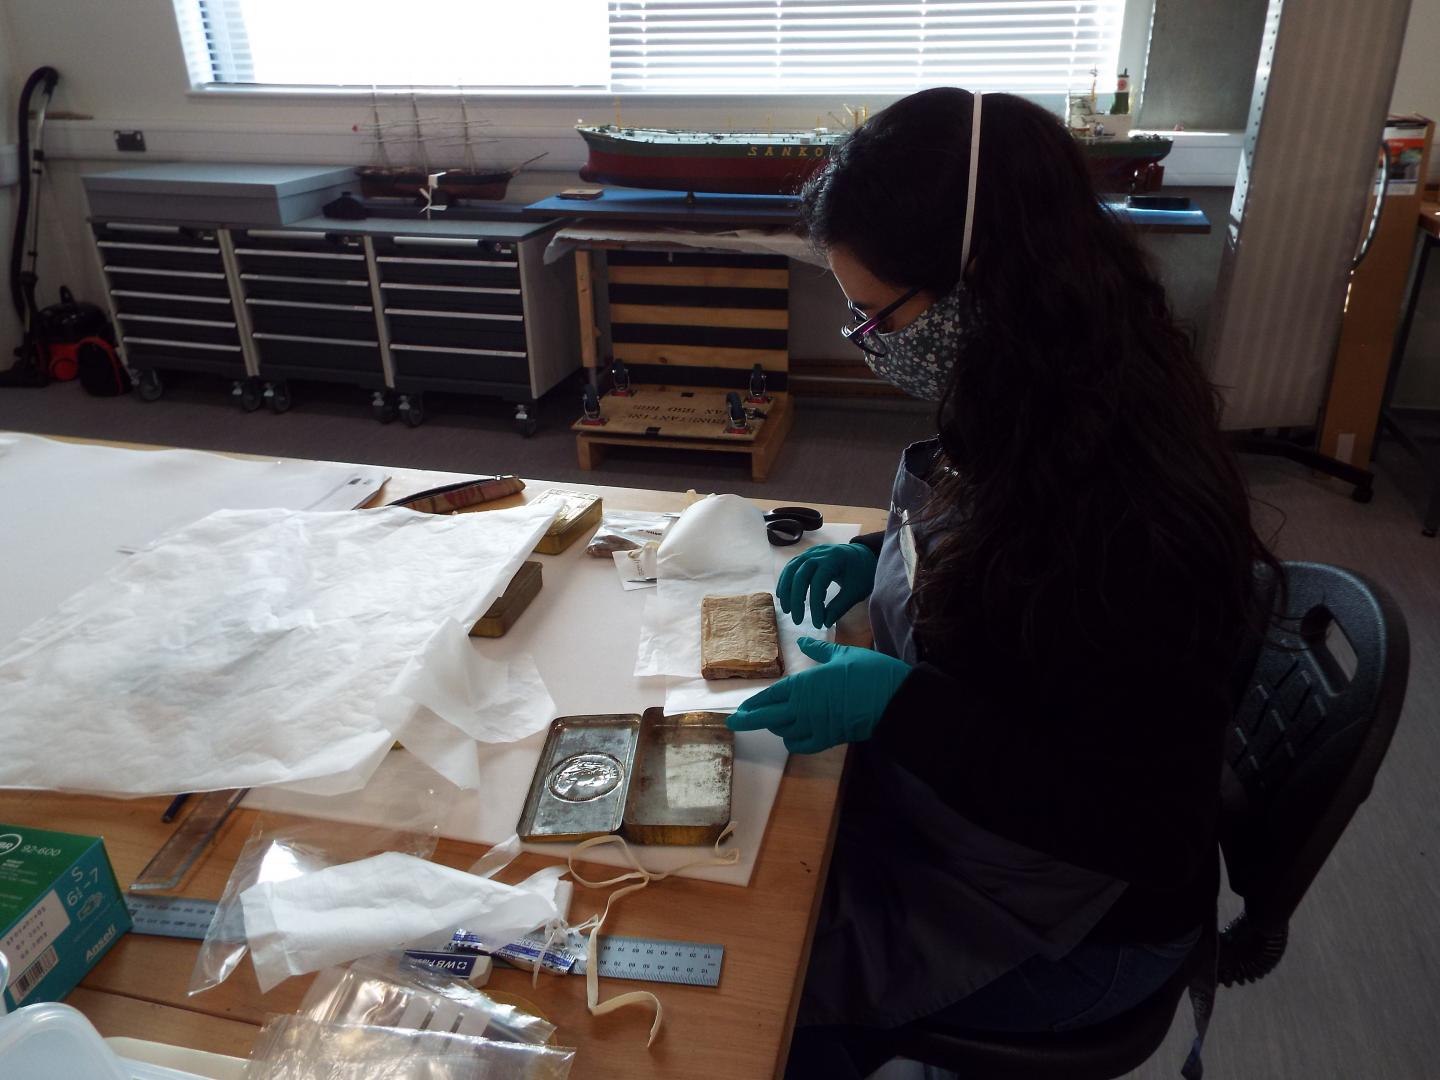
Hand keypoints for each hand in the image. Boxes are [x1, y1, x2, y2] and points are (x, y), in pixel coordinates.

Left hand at [727, 638, 910, 753]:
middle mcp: (802, 707)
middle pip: (766, 718)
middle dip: (748, 721)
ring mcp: (814, 725)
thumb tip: (803, 641)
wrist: (891, 698)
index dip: (752, 704)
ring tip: (773, 721)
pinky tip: (792, 736)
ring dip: (775, 727)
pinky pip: (801, 745)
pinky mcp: (828, 739)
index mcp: (803, 684)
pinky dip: (793, 741)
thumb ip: (818, 651)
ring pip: (783, 731)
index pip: (769, 696)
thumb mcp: (841, 654)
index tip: (739, 709)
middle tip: (734, 724)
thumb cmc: (867, 671)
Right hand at [777, 543, 878, 628]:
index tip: (818, 624)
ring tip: (787, 610)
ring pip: (791, 570)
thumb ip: (839, 606)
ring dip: (786, 591)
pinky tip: (784, 596)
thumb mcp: (855, 592)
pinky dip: (785, 582)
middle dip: (796, 600)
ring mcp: (810, 552)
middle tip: (797, 620)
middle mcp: (819, 553)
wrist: (863, 555)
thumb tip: (824, 623)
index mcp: (834, 559)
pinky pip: (791, 568)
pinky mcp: (806, 556)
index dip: (815, 605)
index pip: (818, 583)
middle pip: (800, 576)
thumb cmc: (862, 573)